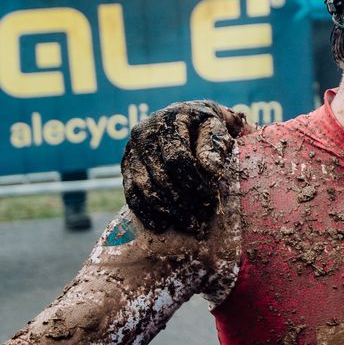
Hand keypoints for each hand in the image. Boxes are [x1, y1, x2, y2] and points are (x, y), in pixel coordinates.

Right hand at [121, 100, 247, 235]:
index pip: (177, 159)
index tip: (210, 198)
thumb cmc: (208, 126)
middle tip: (201, 218)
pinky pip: (131, 193)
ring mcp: (131, 150)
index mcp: (167, 120)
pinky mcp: (126, 166)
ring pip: (144, 187)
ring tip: (188, 224)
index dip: (193, 182)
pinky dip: (146, 212)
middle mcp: (143, 133)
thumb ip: (215, 145)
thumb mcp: (218, 127)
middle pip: (160, 176)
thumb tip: (211, 169)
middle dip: (183, 200)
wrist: (189, 118)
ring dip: (167, 210)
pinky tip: (162, 225)